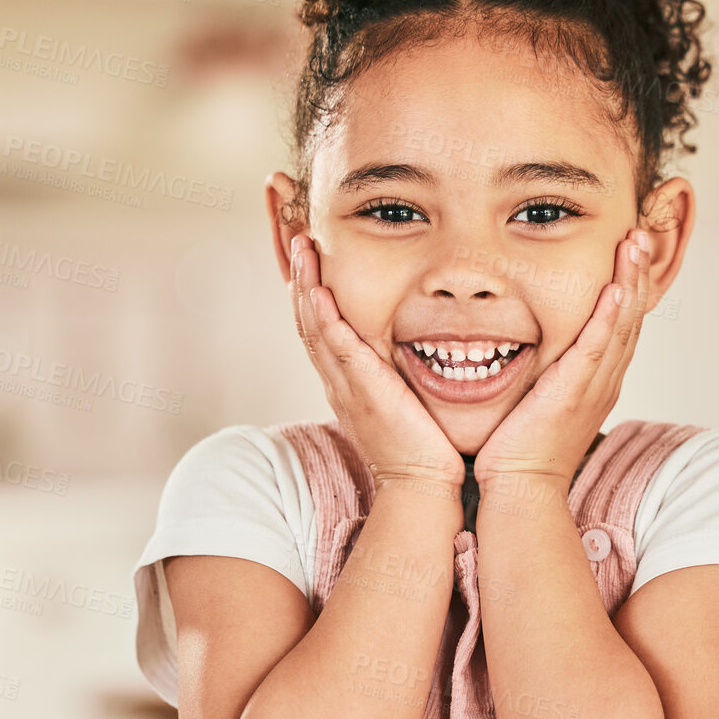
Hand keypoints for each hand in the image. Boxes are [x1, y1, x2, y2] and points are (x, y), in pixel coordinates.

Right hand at [288, 233, 465, 489]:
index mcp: (346, 378)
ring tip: (302, 246)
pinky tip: (320, 292)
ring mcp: (344, 384)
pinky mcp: (361, 390)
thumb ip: (399, 369)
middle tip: (296, 236)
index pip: (318, 323)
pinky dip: (325, 318)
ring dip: (305, 284)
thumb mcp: (403, 397)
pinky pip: (335, 348)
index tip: (307, 252)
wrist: (422, 483)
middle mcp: (337, 378)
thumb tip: (413, 342)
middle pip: (305, 317)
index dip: (309, 288)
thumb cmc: (421, 444)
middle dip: (298, 274)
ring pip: (313, 326)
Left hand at [471, 228, 651, 491]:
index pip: (619, 323)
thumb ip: (540, 369)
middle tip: (641, 232)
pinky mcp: (575, 393)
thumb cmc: (518, 449)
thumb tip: (525, 343)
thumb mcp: (537, 398)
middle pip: (631, 316)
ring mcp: (594, 386)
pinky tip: (615, 289)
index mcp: (596, 379)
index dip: (628, 284)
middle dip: (637, 271)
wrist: (520, 489)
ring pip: (621, 324)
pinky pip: (598, 348)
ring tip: (635, 243)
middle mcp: (603, 379)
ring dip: (630, 281)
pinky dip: (609, 318)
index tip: (627, 248)